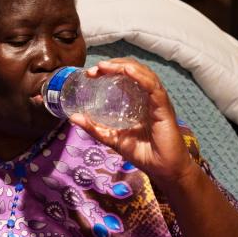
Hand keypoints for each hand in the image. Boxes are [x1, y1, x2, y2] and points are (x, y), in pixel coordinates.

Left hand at [68, 59, 194, 186]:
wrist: (165, 171)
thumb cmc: (143, 153)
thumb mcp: (113, 138)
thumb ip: (95, 128)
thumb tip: (73, 117)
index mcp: (137, 100)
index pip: (124, 76)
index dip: (108, 70)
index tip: (90, 73)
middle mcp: (148, 97)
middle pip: (133, 70)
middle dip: (113, 65)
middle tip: (94, 69)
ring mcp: (157, 101)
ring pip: (143, 74)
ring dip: (123, 67)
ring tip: (104, 66)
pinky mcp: (164, 108)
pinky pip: (153, 88)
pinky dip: (140, 77)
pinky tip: (128, 71)